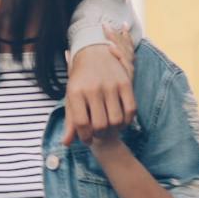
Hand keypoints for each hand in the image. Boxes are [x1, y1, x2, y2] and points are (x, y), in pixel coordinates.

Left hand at [62, 25, 136, 145]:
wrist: (93, 53)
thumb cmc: (80, 81)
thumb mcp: (70, 98)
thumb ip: (70, 121)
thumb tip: (67, 144)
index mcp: (76, 92)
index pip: (81, 124)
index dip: (85, 137)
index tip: (87, 140)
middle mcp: (93, 89)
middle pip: (100, 125)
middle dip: (99, 135)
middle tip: (98, 134)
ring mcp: (110, 85)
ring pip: (116, 120)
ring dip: (114, 130)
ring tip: (109, 129)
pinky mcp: (126, 83)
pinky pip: (131, 110)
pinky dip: (127, 121)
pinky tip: (121, 122)